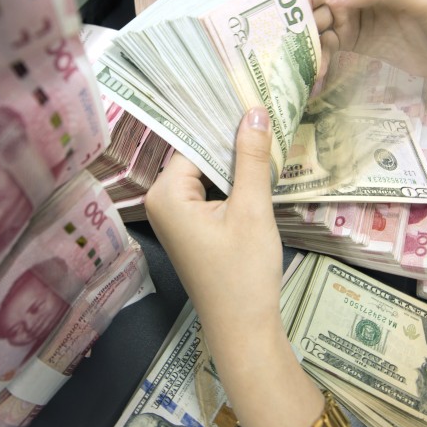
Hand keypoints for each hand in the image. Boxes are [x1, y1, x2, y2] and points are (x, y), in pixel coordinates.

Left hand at [146, 108, 374, 426]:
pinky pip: (209, 192)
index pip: (195, 142)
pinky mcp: (190, 229)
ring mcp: (174, 217)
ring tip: (266, 133)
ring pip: (206, 174)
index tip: (250, 97)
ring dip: (234, 162)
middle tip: (264, 111)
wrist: (244, 329)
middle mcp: (160, 202)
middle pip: (198, 156)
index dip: (224, 123)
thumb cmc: (244, 272)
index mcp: (165, 194)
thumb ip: (251, 158)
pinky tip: (258, 169)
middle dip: (230, 140)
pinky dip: (232, 183)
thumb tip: (254, 110)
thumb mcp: (252, 209)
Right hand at [294, 0, 426, 83]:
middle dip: (295, 24)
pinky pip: (323, 47)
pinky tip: (315, 76)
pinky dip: (316, 60)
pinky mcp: (348, 39)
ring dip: (303, 46)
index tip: (293, 19)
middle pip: (307, 1)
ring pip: (311, 26)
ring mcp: (347, 14)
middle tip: (289, 49)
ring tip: (300, 68)